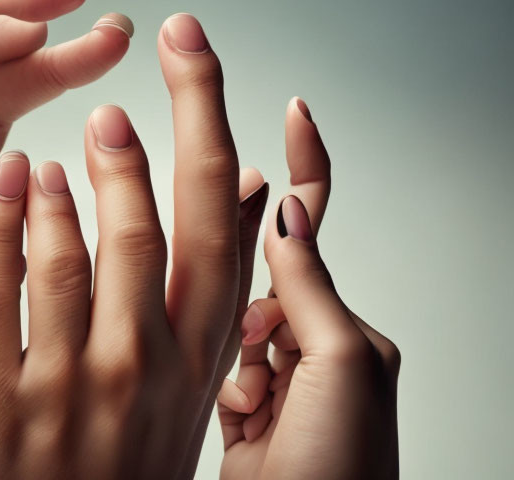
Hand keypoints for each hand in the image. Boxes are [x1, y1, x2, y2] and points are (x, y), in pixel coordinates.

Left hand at [0, 14, 269, 479]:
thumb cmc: (135, 452)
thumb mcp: (198, 375)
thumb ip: (215, 280)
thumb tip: (249, 184)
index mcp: (199, 355)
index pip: (220, 222)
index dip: (210, 124)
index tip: (194, 52)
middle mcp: (147, 368)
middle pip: (162, 230)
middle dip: (154, 141)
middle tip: (140, 69)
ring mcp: (74, 391)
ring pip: (77, 262)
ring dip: (77, 186)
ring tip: (76, 132)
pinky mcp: (4, 413)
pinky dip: (1, 233)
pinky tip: (12, 181)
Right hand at [217, 102, 399, 479]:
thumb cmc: (341, 465)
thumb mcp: (339, 369)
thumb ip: (308, 288)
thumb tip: (285, 210)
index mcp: (337, 323)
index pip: (313, 225)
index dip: (305, 164)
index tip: (295, 112)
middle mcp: (305, 340)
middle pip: (258, 278)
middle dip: (249, 304)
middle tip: (251, 328)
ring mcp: (270, 372)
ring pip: (225, 326)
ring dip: (238, 365)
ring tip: (261, 409)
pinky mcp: (236, 403)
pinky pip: (214, 368)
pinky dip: (224, 388)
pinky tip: (246, 421)